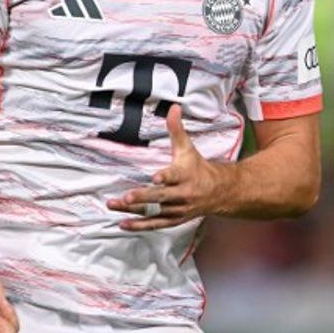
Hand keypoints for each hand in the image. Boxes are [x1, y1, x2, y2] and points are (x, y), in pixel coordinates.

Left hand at [107, 104, 228, 230]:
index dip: (166, 177)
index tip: (156, 177)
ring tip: (115, 205)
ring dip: (134, 210)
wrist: (218, 192)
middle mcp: (182, 194)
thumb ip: (176, 129)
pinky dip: (139, 226)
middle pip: (161, 197)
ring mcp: (178, 209)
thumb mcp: (187, 148)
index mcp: (186, 175)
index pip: (175, 175)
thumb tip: (174, 107)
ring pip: (155, 211)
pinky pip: (155, 224)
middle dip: (143, 197)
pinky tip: (122, 224)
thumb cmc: (197, 167)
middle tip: (126, 197)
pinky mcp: (174, 219)